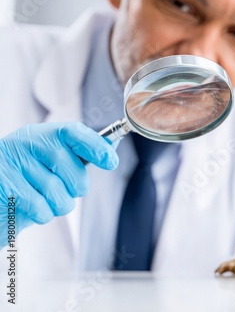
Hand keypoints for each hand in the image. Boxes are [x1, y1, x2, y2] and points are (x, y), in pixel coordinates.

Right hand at [0, 122, 118, 248]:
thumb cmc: (27, 175)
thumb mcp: (50, 158)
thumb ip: (79, 153)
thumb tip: (111, 149)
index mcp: (43, 134)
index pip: (75, 133)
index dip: (97, 147)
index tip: (111, 162)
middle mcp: (27, 143)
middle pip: (74, 173)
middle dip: (76, 188)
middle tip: (64, 188)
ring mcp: (14, 163)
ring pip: (60, 195)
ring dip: (59, 205)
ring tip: (45, 198)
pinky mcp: (5, 186)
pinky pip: (41, 208)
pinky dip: (42, 214)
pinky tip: (30, 207)